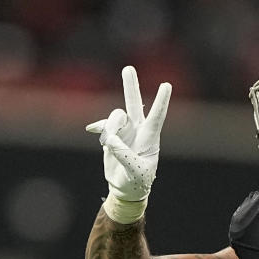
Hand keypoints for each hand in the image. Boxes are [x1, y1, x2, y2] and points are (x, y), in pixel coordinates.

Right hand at [86, 67, 171, 212]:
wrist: (127, 189)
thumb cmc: (138, 182)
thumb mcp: (135, 171)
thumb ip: (123, 154)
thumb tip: (109, 138)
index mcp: (149, 138)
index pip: (156, 117)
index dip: (161, 101)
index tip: (166, 85)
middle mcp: (138, 131)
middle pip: (134, 105)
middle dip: (131, 87)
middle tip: (128, 68)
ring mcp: (124, 132)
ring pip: (114, 117)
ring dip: (109, 127)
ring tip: (108, 143)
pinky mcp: (112, 137)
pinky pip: (103, 127)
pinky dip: (98, 127)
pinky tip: (91, 129)